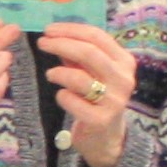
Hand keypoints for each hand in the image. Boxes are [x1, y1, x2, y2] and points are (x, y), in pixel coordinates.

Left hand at [36, 23, 139, 166]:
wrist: (106, 136)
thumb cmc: (96, 97)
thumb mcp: (91, 71)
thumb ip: (77, 54)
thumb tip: (55, 33)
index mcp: (124, 62)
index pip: (97, 36)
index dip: (70, 30)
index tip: (49, 29)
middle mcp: (123, 79)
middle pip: (89, 52)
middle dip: (61, 44)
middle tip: (41, 43)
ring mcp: (114, 100)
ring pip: (79, 77)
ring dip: (58, 72)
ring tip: (50, 74)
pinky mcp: (101, 119)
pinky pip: (72, 100)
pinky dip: (61, 95)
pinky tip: (62, 96)